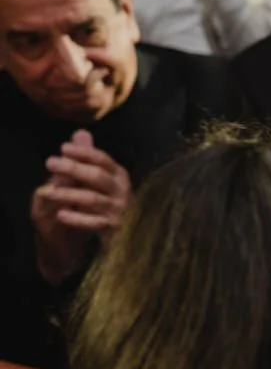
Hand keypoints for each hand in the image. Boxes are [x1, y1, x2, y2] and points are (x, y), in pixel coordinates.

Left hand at [30, 131, 131, 283]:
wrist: (125, 235)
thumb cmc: (108, 202)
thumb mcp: (99, 178)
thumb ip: (88, 157)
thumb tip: (80, 132)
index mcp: (119, 176)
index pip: (103, 160)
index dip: (84, 153)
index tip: (63, 148)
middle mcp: (122, 190)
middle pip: (97, 176)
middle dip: (73, 169)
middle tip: (50, 162)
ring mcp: (119, 210)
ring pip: (92, 199)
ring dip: (68, 194)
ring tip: (46, 192)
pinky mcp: (114, 228)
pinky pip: (95, 223)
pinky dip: (78, 219)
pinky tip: (61, 215)